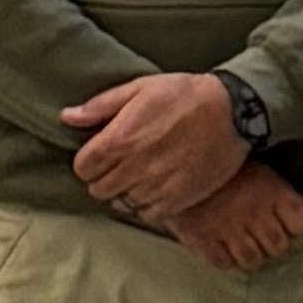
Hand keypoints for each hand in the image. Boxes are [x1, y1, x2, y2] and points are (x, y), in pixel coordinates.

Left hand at [61, 71, 246, 221]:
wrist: (235, 112)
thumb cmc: (186, 94)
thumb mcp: (141, 88)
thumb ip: (101, 105)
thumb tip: (67, 117)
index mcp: (118, 140)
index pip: (82, 167)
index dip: (90, 161)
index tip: (103, 154)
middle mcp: (132, 168)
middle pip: (99, 188)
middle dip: (106, 176)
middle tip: (123, 164)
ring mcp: (155, 188)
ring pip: (121, 203)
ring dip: (126, 191)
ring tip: (141, 176)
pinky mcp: (177, 200)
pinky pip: (147, 214)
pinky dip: (147, 205)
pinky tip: (157, 188)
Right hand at [166, 160, 302, 272]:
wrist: (177, 163)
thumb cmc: (224, 167)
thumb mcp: (260, 171)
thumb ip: (283, 191)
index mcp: (271, 192)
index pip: (300, 221)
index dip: (295, 226)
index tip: (286, 224)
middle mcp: (254, 213)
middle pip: (277, 245)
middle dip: (273, 244)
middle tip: (262, 238)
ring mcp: (228, 229)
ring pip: (253, 259)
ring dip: (252, 256)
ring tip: (245, 247)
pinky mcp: (202, 239)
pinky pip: (223, 263)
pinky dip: (227, 261)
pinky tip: (225, 251)